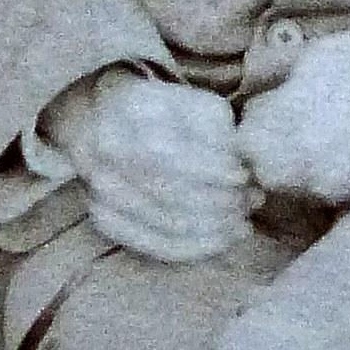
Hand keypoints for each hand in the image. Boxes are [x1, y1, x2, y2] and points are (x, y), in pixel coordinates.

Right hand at [42, 67, 255, 262]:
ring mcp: (99, 190)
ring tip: (243, 221)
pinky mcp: (105, 220)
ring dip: (214, 228)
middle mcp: (104, 153)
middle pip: (168, 193)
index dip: (211, 171)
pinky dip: (197, 247)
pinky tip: (224, 239)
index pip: (167, 153)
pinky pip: (155, 245)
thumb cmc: (164, 110)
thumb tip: (242, 171)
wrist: (105, 120)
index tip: (244, 175)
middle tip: (251, 200)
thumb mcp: (195, 102)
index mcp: (128, 112)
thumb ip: (219, 132)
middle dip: (220, 202)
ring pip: (165, 223)